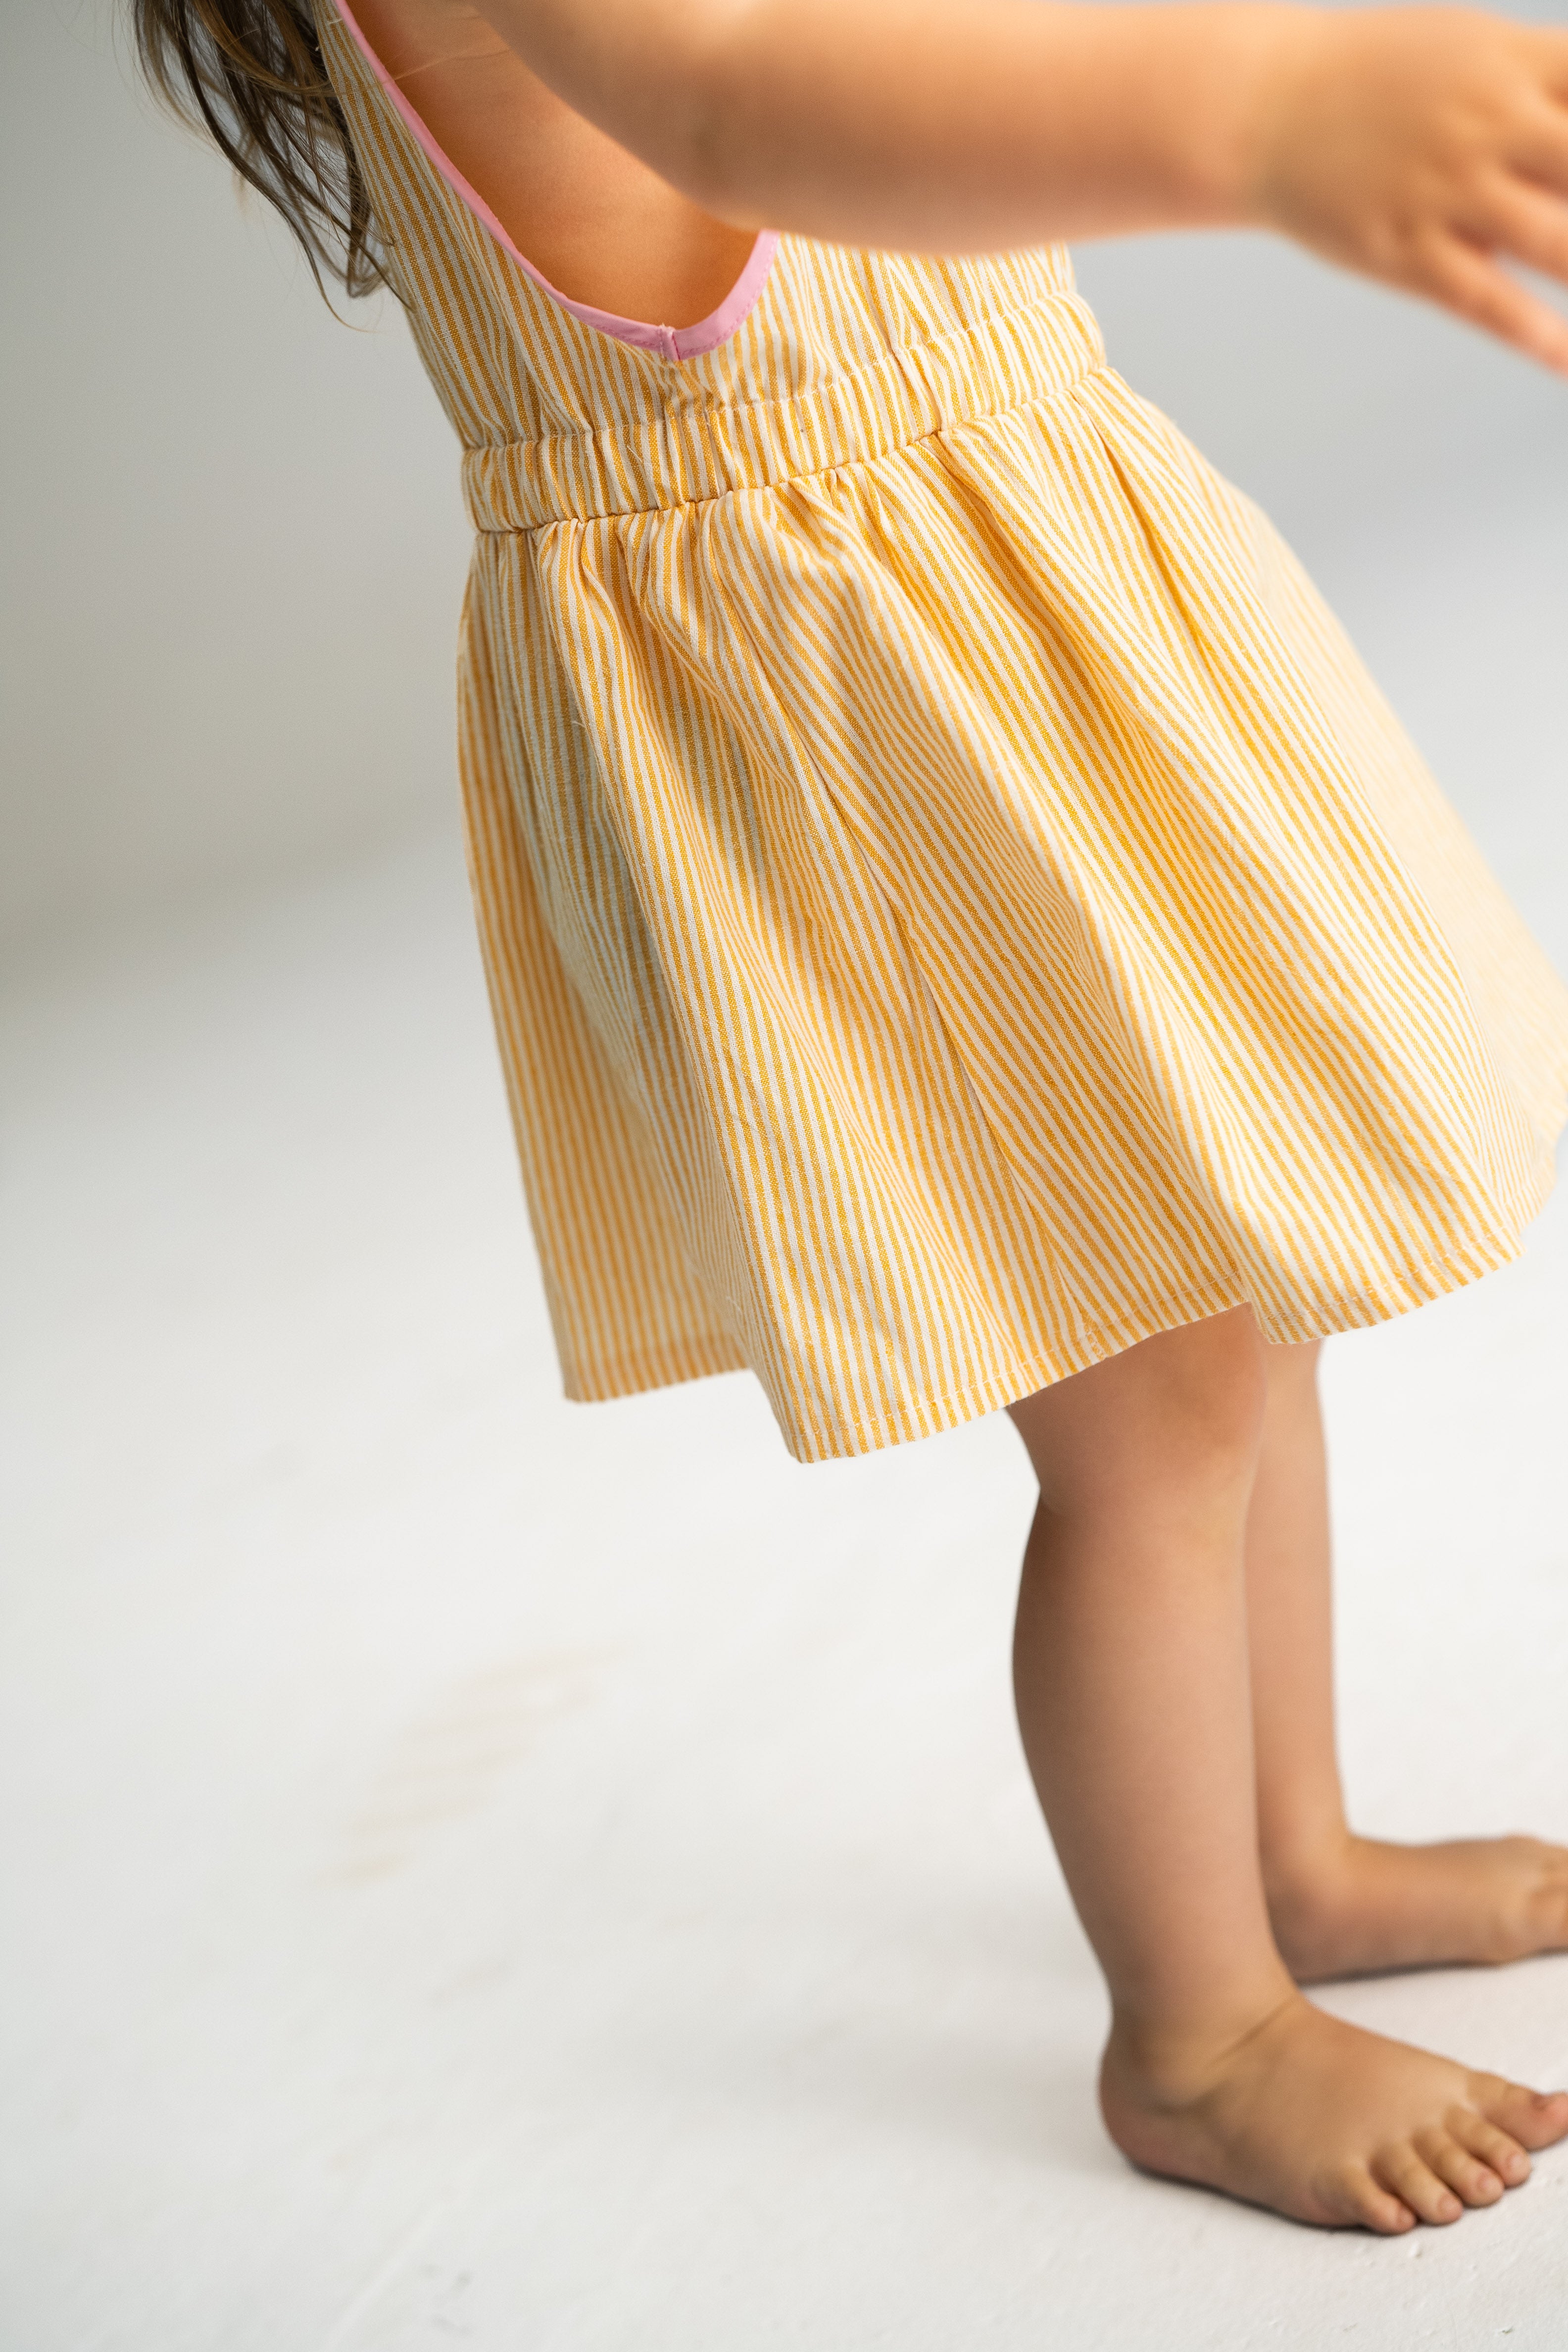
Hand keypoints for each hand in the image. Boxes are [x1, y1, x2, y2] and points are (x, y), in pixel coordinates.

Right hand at [1247, 6, 1567, 371]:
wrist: (1265, 105)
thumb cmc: (1381, 78)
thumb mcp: (1474, 52)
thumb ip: (1550, 85)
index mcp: (1519, 66)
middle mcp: (1492, 125)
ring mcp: (1448, 191)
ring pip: (1559, 244)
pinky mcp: (1404, 250)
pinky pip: (1486, 302)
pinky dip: (1540, 337)